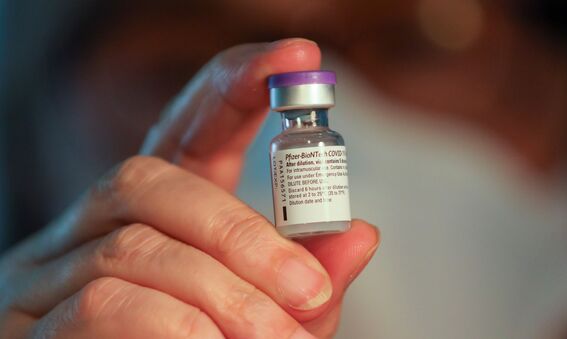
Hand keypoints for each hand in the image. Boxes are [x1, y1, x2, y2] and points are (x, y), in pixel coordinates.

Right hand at [0, 39, 378, 338]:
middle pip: (150, 179)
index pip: (186, 130)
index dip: (236, 84)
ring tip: (277, 338)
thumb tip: (362, 232)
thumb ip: (303, 277)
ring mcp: (48, 273)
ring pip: (133, 247)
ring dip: (222, 293)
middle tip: (307, 289)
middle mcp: (91, 227)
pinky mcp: (29, 325)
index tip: (297, 57)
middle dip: (241, 234)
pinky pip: (102, 304)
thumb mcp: (265, 316)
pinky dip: (175, 327)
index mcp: (152, 216)